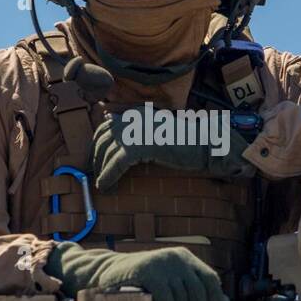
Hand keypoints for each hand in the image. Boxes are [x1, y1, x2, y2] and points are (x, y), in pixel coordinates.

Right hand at [44, 243, 228, 300]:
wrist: (107, 276)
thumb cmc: (143, 287)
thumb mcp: (172, 288)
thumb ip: (197, 296)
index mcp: (186, 259)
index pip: (210, 279)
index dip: (216, 300)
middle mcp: (177, 257)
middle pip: (198, 288)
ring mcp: (162, 261)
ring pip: (183, 293)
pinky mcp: (147, 269)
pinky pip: (165, 295)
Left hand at [92, 114, 255, 190]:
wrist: (205, 144)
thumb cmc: (185, 143)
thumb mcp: (158, 133)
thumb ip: (140, 134)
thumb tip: (120, 146)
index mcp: (137, 113)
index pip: (107, 125)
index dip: (98, 144)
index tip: (96, 160)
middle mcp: (134, 118)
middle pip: (103, 137)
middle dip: (96, 157)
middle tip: (95, 174)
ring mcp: (137, 130)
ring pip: (107, 150)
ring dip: (100, 169)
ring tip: (102, 185)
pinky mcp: (142, 144)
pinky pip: (116, 162)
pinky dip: (108, 176)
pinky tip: (105, 187)